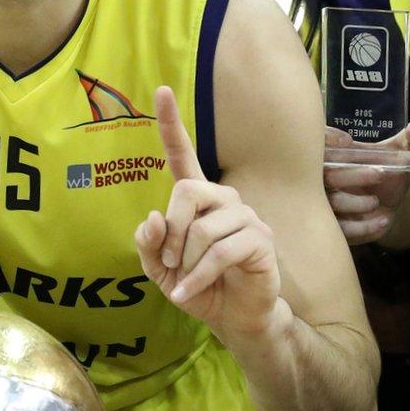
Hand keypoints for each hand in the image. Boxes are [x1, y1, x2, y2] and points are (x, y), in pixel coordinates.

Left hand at [134, 86, 280, 335]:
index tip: (161, 90)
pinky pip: (219, 252)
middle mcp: (224, 200)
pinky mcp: (260, 240)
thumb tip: (153, 217)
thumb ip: (148, 243)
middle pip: (187, 191)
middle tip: (169, 262)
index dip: (171, 124)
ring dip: (185, 261)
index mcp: (198, 200)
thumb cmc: (198, 287)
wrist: (235, 320)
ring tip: (186, 281)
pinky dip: (197, 278)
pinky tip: (188, 294)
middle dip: (171, 231)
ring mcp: (246, 217)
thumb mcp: (159, 269)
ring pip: (202, 228)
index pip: (183, 155)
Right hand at [323, 123, 409, 245]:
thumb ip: (408, 140)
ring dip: (356, 204)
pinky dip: (364, 227)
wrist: (385, 203)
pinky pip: (342, 230)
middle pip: (323, 176)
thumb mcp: (396, 153)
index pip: (317, 141)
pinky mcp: (335, 226)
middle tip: (380, 174)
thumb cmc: (383, 171)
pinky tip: (383, 220)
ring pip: (330, 205)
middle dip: (351, 176)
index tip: (348, 140)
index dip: (327, 138)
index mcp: (333, 153)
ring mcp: (326, 203)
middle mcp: (323, 178)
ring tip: (377, 201)